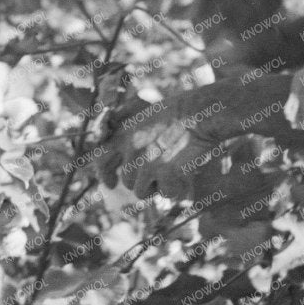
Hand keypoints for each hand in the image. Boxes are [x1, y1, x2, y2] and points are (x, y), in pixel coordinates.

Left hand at [93, 92, 221, 195]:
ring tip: (176, 173)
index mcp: (126, 133)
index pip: (101, 158)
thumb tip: (128, 158)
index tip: (111, 184)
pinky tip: (187, 176)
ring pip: (143, 192)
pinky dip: (177, 189)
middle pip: (128, 181)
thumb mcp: (149, 114)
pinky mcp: (164, 172)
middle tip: (164, 173)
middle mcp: (132, 149)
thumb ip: (135, 134)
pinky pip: (167, 193)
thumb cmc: (183, 111)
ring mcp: (147, 162)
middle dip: (144, 182)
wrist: (202, 113)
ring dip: (159, 188)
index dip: (104, 174)